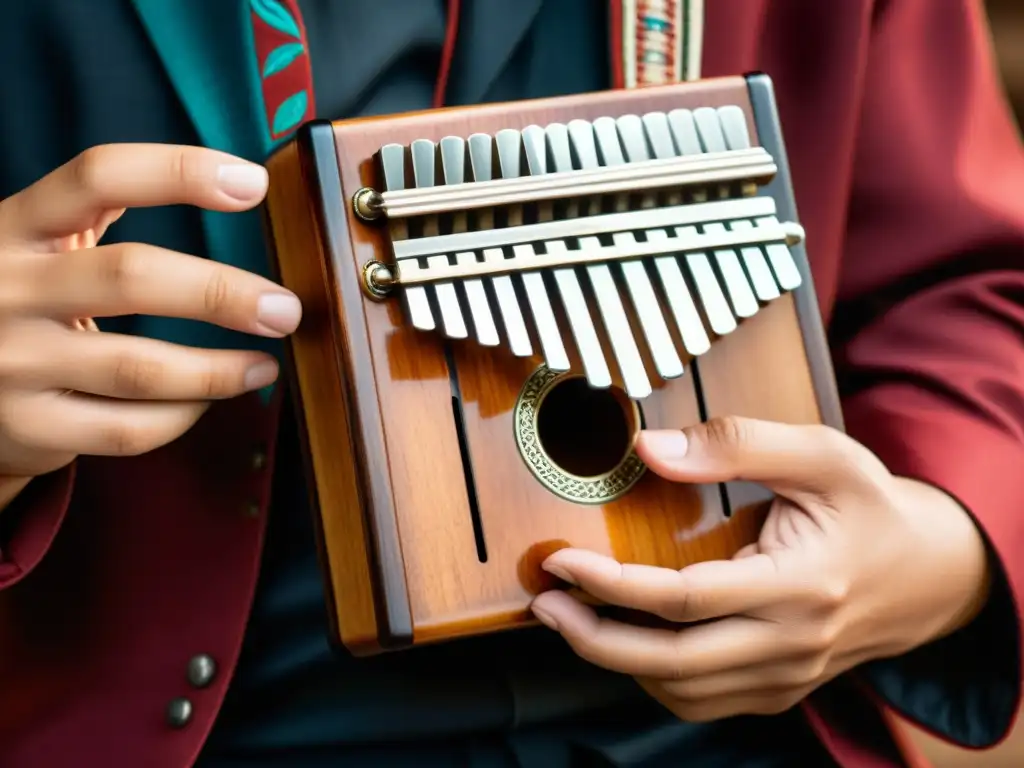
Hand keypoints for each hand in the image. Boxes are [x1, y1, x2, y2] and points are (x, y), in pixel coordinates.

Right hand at [0, 144, 300, 482]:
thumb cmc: (19, 297)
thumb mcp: (37, 240)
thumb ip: (102, 208)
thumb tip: (237, 184)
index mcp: (18, 224)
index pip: (98, 175)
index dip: (179, 171)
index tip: (253, 183)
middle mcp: (7, 286)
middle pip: (130, 277)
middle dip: (221, 293)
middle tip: (284, 310)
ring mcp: (12, 361)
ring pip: (138, 368)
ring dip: (218, 370)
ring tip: (264, 364)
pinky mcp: (26, 426)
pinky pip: (127, 428)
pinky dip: (182, 416)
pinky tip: (209, 400)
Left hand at [530, 417, 990, 721]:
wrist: (927, 574)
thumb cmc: (870, 507)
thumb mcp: (821, 453)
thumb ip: (738, 442)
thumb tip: (650, 447)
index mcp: (801, 585)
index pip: (686, 599)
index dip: (613, 584)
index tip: (563, 562)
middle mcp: (792, 643)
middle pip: (674, 662)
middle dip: (595, 638)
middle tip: (546, 604)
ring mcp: (786, 675)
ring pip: (683, 691)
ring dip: (618, 662)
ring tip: (573, 619)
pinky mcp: (780, 689)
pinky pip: (704, 701)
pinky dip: (655, 678)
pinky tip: (627, 642)